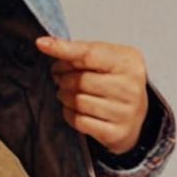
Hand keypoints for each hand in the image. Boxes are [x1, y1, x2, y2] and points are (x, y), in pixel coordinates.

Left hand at [34, 36, 148, 155]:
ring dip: (64, 96)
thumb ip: (77, 50)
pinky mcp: (117, 133)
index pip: (89, 55)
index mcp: (128, 62)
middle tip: (60, 77)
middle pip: (80, 80)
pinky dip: (69, 113)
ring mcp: (126, 113)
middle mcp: (131, 88)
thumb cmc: (112, 77)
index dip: (63, 49)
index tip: (41, 44)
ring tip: (68, 92)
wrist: (134, 111)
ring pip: (78, 101)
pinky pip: (79, 121)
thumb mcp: (103, 56)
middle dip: (63, 77)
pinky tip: (74, 108)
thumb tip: (44, 44)